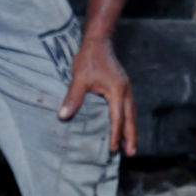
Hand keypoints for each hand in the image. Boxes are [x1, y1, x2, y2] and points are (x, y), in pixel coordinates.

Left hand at [57, 37, 135, 155]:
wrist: (99, 41)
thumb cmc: (89, 58)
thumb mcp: (79, 77)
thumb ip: (73, 97)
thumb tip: (63, 116)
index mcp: (117, 90)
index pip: (117, 117)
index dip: (116, 134)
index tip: (113, 148)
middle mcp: (125, 91)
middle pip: (130, 118)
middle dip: (131, 137)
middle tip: (131, 153)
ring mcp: (126, 89)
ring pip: (132, 114)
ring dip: (131, 130)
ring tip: (130, 146)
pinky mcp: (123, 87)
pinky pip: (129, 108)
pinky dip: (128, 120)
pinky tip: (125, 127)